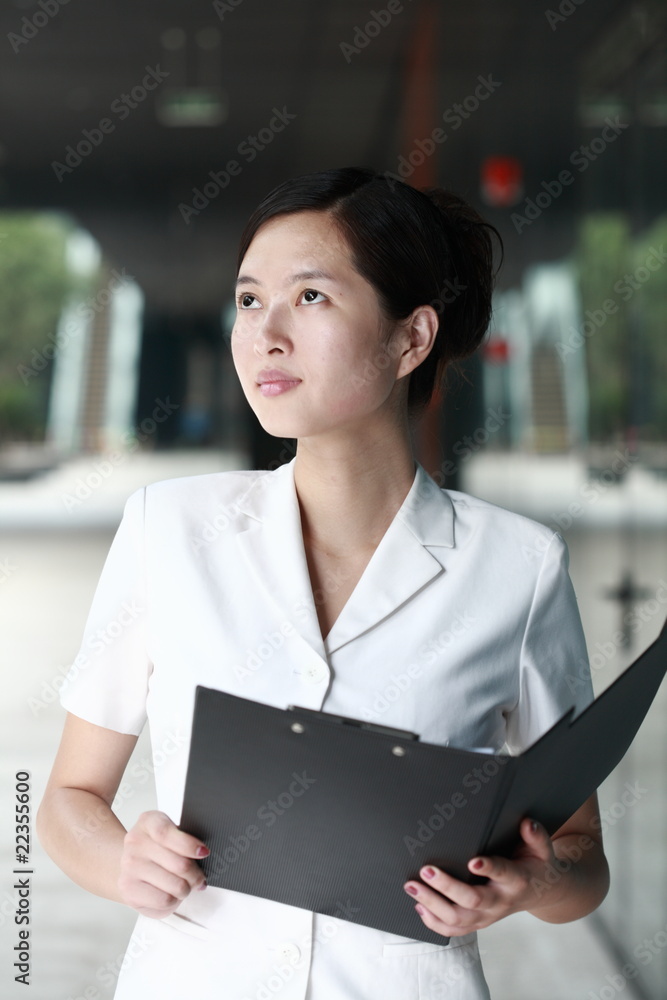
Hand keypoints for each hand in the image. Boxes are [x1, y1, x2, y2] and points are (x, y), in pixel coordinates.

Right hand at [118, 810, 208, 918]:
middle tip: (199, 877)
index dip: (189, 845)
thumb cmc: (158, 848)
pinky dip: (174, 901)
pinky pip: (164, 901)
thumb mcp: (172, 833)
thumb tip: (204, 853)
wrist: (131, 863)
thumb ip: (186, 838)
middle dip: (196, 875)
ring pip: (176, 886)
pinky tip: (171, 894)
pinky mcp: (129, 890)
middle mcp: (135, 843)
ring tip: (184, 886)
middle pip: (179, 864)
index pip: (166, 833)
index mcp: (148, 822)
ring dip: (186, 889)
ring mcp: (129, 867)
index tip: (204, 852)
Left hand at [403, 818, 561, 937]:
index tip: (472, 861)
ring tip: (412, 885)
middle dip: (447, 886)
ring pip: (458, 918)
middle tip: (426, 870)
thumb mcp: (541, 848)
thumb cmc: (535, 864)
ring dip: (432, 904)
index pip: (503, 873)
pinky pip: (454, 930)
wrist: (541, 892)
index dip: (489, 868)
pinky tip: (419, 907)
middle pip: (472, 900)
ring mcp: (488, 916)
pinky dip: (434, 922)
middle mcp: (500, 901)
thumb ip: (536, 836)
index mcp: (517, 879)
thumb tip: (528, 824)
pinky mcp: (478, 923)